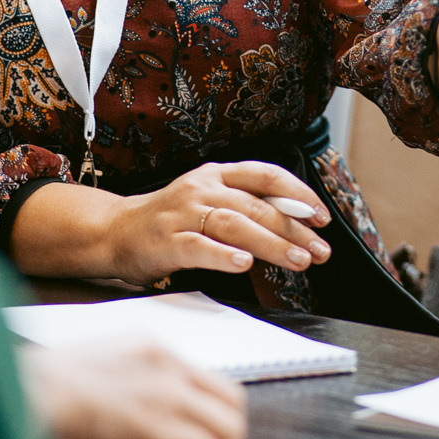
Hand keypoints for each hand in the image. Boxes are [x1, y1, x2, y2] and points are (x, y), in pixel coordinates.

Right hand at [22, 339, 247, 438]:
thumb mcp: (96, 386)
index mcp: (150, 346)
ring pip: (227, 430)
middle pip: (231, 403)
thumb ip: (134, 411)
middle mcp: (166, 363)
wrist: (17, 392)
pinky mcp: (157, 424)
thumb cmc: (37, 392)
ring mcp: (165, 390)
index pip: (208, 381)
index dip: (216, 420)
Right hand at [105, 161, 333, 285]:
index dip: (298, 194)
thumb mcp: (211, 200)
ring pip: (235, 224)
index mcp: (217, 174)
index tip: (322, 217)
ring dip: (271, 243)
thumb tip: (297, 223)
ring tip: (298, 260)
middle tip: (320, 250)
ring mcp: (183, 213)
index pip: (266, 175)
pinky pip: (199, 247)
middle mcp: (203, 188)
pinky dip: (223, 255)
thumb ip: (247, 206)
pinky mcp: (167, 240)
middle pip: (257, 205)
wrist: (115, 231)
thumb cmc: (171, 219)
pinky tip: (244, 264)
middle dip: (294, 229)